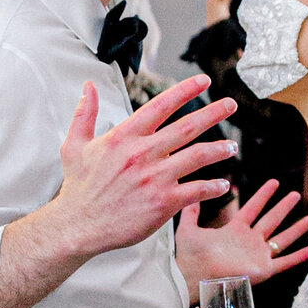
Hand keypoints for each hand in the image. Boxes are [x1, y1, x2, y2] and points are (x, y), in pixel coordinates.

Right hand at [48, 72, 234, 263]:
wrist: (78, 225)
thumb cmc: (78, 187)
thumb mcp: (74, 145)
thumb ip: (85, 114)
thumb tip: (88, 86)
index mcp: (124, 137)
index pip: (161, 105)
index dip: (185, 90)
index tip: (203, 81)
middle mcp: (143, 154)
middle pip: (187, 127)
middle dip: (213, 112)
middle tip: (231, 104)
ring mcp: (155, 178)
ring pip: (197, 156)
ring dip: (219, 149)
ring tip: (232, 146)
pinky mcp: (163, 202)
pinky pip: (196, 191)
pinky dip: (212, 187)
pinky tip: (223, 185)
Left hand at [178, 175, 307, 296]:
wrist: (194, 275)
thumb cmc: (189, 255)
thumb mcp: (189, 228)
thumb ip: (191, 212)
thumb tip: (192, 193)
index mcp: (234, 231)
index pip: (253, 208)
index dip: (264, 195)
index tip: (274, 182)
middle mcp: (249, 242)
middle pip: (271, 220)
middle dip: (283, 207)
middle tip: (295, 195)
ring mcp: (257, 256)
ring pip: (282, 239)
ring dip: (296, 230)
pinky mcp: (263, 269)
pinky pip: (284, 262)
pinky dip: (298, 257)